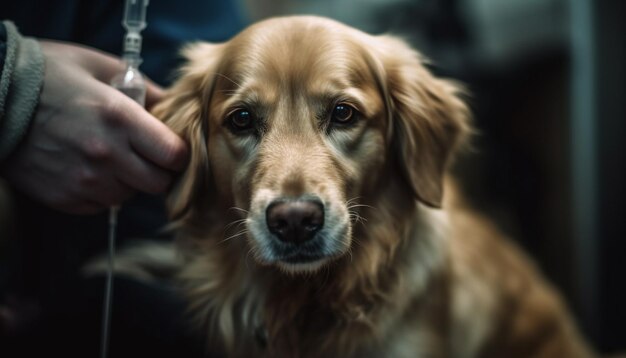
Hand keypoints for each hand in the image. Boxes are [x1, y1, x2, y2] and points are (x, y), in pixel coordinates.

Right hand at [2, 41, 187, 213]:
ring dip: (129, 182)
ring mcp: (84, 180)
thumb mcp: (102, 67)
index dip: (179, 154)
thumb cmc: (49, 76)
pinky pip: (101, 204)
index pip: (175, 156)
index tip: (171, 147)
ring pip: (130, 196)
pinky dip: (102, 191)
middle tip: (144, 155)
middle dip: (158, 171)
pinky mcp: (64, 197)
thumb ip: (146, 89)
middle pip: (158, 184)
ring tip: (110, 157)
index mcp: (120, 119)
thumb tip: (174, 107)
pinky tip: (87, 168)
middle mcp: (105, 155)